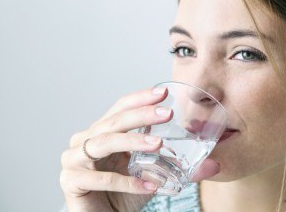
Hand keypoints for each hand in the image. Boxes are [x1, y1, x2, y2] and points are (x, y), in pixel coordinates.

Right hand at [60, 87, 220, 211]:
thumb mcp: (155, 176)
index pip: (120, 108)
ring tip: (159, 144)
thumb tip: (215, 165)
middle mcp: (84, 140)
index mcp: (102, 132)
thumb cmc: (124, 194)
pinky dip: (127, 181)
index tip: (164, 92)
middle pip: (114, 121)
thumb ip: (181, 168)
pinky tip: (149, 185)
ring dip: (133, 142)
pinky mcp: (71, 181)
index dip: (141, 99)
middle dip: (142, 115)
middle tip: (167, 112)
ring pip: (103, 143)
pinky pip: (101, 178)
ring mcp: (73, 159)